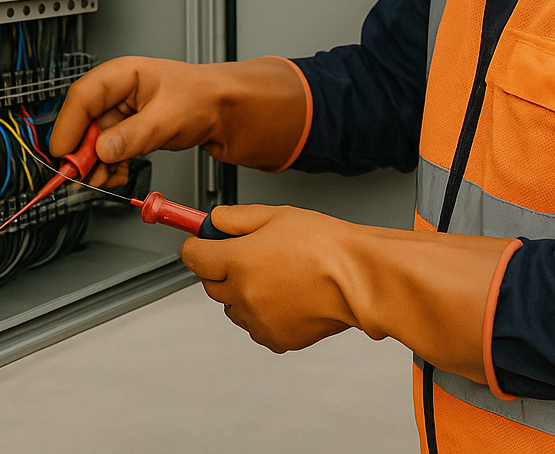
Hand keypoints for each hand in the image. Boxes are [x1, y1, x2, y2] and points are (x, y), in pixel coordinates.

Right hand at [49, 57, 307, 188]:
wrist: (228, 111)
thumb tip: (103, 150)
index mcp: (123, 75)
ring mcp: (123, 113)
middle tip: (80, 176)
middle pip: (84, 123)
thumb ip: (134, 135)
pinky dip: (109, 167)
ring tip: (104, 180)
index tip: (62, 153)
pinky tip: (117, 176)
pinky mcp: (130, 132)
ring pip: (94, 142)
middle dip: (82, 152)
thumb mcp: (168, 118)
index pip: (82, 98)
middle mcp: (118, 93)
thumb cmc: (205, 98)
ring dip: (95, 164)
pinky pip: (108, 151)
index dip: (68, 126)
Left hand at [178, 204, 358, 352]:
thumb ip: (236, 218)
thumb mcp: (277, 214)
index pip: (193, 256)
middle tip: (246, 255)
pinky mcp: (276, 339)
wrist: (360, 278)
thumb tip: (215, 221)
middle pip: (211, 285)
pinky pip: (257, 326)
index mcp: (237, 261)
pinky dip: (264, 314)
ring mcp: (258, 320)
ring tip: (276, 276)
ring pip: (234, 307)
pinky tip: (287, 296)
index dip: (197, 246)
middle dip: (221, 269)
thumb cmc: (327, 246)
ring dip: (243, 294)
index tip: (202, 242)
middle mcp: (243, 294)